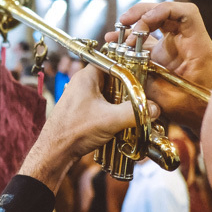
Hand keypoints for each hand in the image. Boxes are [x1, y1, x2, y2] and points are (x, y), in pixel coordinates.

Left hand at [20, 66, 141, 192]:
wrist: (56, 151)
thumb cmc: (74, 131)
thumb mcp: (110, 120)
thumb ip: (134, 112)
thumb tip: (155, 109)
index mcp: (87, 76)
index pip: (112, 61)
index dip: (130, 67)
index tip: (144, 75)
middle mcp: (84, 83)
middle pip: (114, 78)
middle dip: (129, 87)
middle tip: (144, 95)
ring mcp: (83, 97)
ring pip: (110, 93)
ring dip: (123, 101)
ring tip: (137, 108)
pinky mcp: (84, 110)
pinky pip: (105, 105)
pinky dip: (115, 110)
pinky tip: (124, 120)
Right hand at [105, 1, 211, 130]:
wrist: (201, 117)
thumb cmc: (193, 109)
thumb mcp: (169, 98)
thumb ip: (148, 81)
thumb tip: (125, 66)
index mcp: (197, 47)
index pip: (185, 13)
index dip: (163, 10)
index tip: (143, 21)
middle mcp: (186, 41)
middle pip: (167, 12)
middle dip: (143, 13)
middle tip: (124, 22)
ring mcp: (175, 46)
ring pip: (155, 23)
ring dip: (134, 24)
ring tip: (115, 34)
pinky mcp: (164, 54)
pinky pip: (147, 39)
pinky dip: (131, 39)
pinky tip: (114, 43)